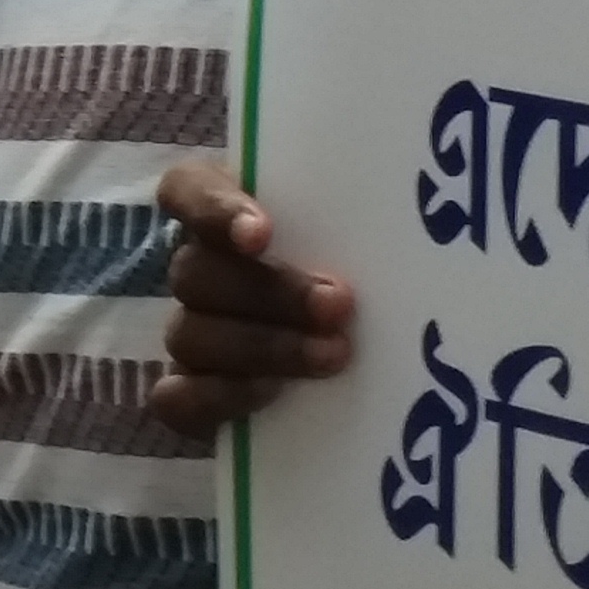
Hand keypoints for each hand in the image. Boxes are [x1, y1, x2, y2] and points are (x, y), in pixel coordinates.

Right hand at [152, 161, 353, 433]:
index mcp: (228, 217)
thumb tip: (411, 219)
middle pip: (194, 270)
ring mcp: (192, 336)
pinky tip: (275, 394)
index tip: (261, 233)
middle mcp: (200, 271)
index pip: (187, 189)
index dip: (212, 209)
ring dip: (262, 346)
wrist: (368, 372)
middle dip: (268, 291)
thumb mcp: (368, 240)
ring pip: (190, 334)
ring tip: (334, 355)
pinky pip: (176, 398)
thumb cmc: (373, 279)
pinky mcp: (191, 395)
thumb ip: (363, 224)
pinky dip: (220, 395)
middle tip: (337, 304)